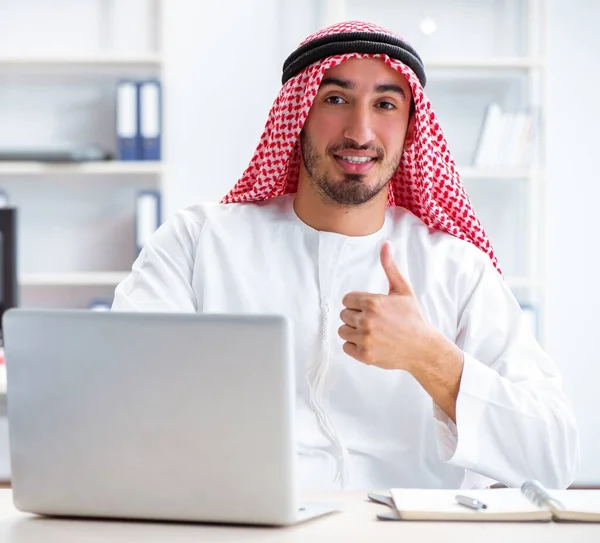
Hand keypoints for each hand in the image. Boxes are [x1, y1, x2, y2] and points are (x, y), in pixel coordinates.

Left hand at [338, 241, 437, 371]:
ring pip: (343, 331)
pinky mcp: (364, 355)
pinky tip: (370, 343)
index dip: (358, 303)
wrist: (424, 348)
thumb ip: (389, 267)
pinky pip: (346, 347)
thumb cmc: (414, 318)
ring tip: (371, 332)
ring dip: (354, 332)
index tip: (370, 308)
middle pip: (344, 315)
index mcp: (373, 302)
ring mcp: (365, 339)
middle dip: (355, 317)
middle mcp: (366, 320)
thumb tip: (385, 244)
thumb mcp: (403, 289)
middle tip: (373, 321)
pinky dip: (355, 346)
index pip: (346, 300)